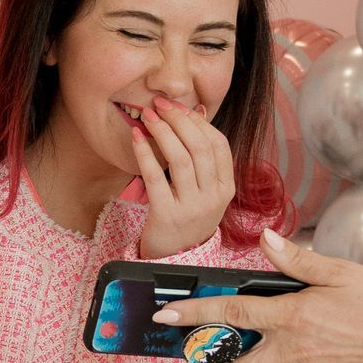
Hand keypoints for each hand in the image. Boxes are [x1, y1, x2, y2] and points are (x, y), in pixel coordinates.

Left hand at [133, 96, 235, 258]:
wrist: (174, 258)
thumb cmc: (187, 215)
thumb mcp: (204, 188)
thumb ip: (203, 154)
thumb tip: (198, 110)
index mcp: (226, 188)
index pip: (218, 144)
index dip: (198, 121)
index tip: (178, 106)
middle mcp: (213, 197)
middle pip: (200, 148)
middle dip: (179, 120)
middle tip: (160, 104)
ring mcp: (191, 208)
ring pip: (181, 159)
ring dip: (163, 132)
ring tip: (147, 116)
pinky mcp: (167, 215)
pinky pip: (155, 178)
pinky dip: (145, 153)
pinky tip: (136, 138)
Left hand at [155, 228, 362, 362]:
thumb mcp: (343, 272)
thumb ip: (298, 260)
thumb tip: (266, 238)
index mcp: (294, 315)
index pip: (231, 312)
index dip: (194, 314)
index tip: (165, 317)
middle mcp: (292, 351)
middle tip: (192, 355)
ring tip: (228, 355)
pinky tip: (271, 358)